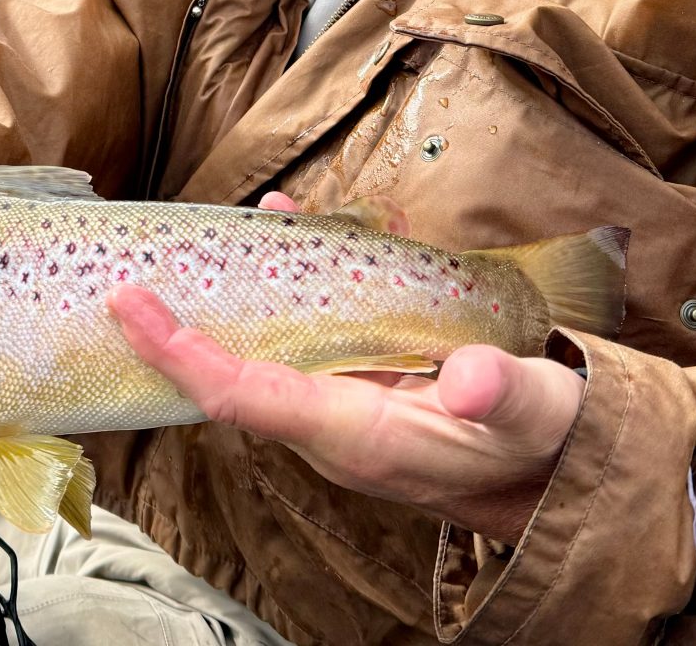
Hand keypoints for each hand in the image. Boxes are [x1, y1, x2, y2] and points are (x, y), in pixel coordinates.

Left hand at [106, 192, 584, 542]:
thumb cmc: (543, 444)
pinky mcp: (365, 378)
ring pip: (272, 342)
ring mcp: (346, 400)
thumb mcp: (534, 415)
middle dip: (188, 322)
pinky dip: (300, 277)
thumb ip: (500, 394)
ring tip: (240, 222)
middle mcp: (336, 421)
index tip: (133, 308)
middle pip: (237, 370)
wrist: (562, 473)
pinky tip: (303, 226)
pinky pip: (310, 327)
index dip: (183, 356)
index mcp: (360, 436)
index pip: (245, 398)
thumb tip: (470, 380)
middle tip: (142, 265)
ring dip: (248, 286)